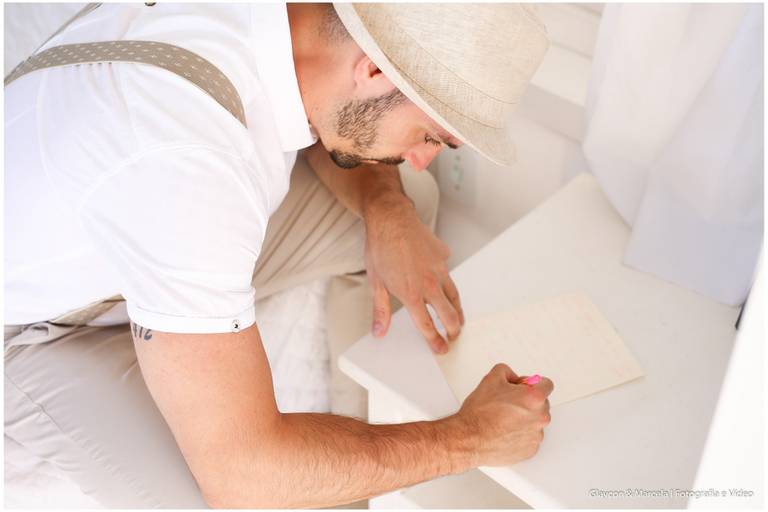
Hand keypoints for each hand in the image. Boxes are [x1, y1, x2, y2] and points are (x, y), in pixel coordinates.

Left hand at [363, 193, 463, 352]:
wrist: (391, 218)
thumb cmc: (380, 248)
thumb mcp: (375, 283)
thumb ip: (380, 310)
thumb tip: (379, 332)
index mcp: (412, 294)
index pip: (427, 326)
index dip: (435, 341)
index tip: (441, 349)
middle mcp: (429, 284)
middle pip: (449, 314)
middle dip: (453, 329)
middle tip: (453, 336)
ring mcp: (439, 269)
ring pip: (454, 295)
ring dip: (457, 310)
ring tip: (457, 318)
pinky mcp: (443, 255)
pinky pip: (447, 272)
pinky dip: (446, 281)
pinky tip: (442, 282)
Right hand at [453, 363, 552, 466]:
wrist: (469, 438)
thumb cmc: (480, 414)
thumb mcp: (491, 378)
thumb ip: (508, 372)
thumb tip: (513, 378)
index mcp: (534, 398)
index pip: (547, 384)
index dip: (532, 383)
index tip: (524, 387)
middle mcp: (540, 418)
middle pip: (541, 404)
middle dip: (527, 401)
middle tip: (508, 403)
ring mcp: (536, 436)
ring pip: (535, 421)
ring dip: (524, 418)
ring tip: (503, 419)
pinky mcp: (530, 450)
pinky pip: (530, 438)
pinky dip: (520, 434)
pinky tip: (505, 431)